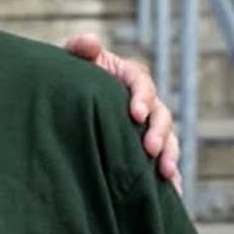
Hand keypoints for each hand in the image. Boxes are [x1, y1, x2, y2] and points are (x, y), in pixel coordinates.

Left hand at [63, 34, 181, 193]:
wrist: (62, 100)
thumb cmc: (68, 77)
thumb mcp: (70, 60)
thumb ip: (79, 50)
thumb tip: (90, 41)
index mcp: (128, 76)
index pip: (143, 83)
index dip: (142, 97)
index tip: (135, 114)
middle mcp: (144, 100)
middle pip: (161, 114)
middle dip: (159, 132)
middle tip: (149, 149)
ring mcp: (146, 125)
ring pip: (167, 138)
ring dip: (169, 154)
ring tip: (166, 173)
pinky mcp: (142, 146)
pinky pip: (160, 160)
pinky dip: (169, 174)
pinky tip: (171, 192)